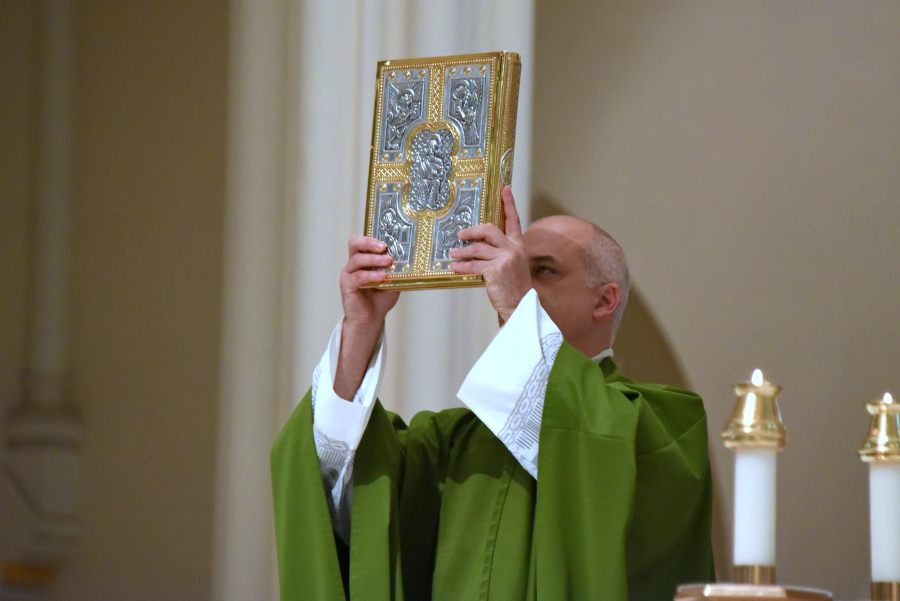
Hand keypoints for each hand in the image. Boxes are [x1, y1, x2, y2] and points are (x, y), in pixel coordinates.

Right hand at [339, 235, 399, 329]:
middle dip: (369, 242)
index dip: (373, 238)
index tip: (387, 241)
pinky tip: (381, 277)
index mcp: (364, 259)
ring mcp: (349, 273)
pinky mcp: (347, 285)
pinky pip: (357, 277)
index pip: (363, 241)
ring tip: (387, 261)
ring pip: (357, 259)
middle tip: (383, 246)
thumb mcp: (393, 281)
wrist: (371, 319)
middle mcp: (354, 264)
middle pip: (354, 243)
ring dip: (373, 259)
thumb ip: (396, 271)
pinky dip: (370, 275)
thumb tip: (409, 260)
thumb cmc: (380, 299)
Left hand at [450, 186, 531, 322]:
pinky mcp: (495, 270)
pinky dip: (462, 265)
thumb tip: (478, 246)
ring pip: (478, 248)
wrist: (520, 305)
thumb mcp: (513, 265)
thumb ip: (500, 252)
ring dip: (462, 251)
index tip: (504, 189)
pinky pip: (474, 264)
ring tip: (453, 253)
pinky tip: (455, 267)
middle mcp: (513, 249)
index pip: (514, 220)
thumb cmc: (514, 286)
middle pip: (490, 229)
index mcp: (518, 246)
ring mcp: (505, 259)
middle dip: (473, 231)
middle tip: (461, 234)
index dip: (509, 203)